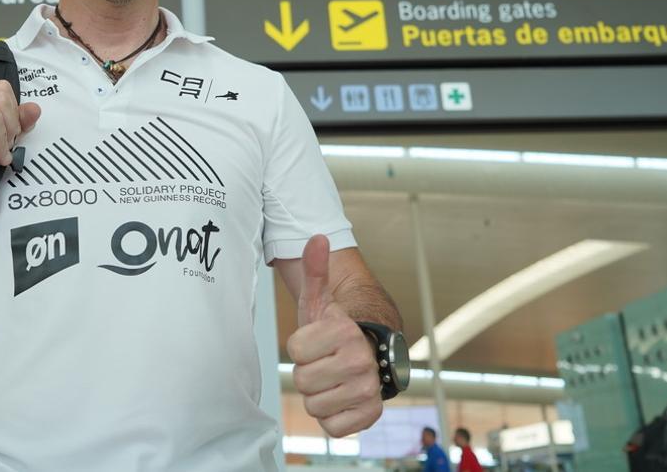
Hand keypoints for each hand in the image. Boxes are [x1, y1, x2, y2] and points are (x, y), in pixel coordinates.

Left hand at [286, 234, 383, 436]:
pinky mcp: (370, 415)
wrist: (366, 357)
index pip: (296, 350)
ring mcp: (368, 390)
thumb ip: (315, 271)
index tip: (317, 341)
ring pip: (314, 405)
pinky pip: (332, 427)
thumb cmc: (335, 331)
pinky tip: (341, 399)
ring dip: (318, 395)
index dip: (300, 347)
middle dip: (308, 373)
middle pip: (302, 380)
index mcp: (346, 332)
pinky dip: (332, 417)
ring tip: (332, 379)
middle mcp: (362, 362)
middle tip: (324, 362)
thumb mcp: (320, 301)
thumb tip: (316, 238)